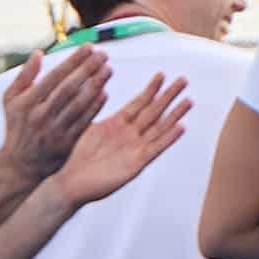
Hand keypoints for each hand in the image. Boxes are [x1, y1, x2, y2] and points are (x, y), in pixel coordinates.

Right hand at [1, 46, 113, 172]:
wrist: (21, 164)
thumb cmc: (18, 126)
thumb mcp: (11, 100)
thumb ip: (24, 76)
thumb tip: (38, 53)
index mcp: (26, 103)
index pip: (53, 77)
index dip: (73, 61)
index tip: (89, 47)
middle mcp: (40, 116)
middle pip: (69, 88)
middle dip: (88, 69)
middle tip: (104, 55)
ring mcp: (54, 131)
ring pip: (79, 104)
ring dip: (96, 85)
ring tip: (108, 69)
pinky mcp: (66, 144)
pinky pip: (84, 122)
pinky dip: (95, 107)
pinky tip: (105, 92)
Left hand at [53, 77, 190, 200]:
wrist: (71, 183)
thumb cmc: (74, 159)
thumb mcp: (84, 128)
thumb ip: (93, 110)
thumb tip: (97, 90)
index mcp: (115, 124)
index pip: (137, 102)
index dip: (150, 89)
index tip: (161, 75)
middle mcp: (128, 135)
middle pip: (153, 111)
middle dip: (167, 95)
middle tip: (182, 80)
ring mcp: (133, 148)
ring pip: (159, 128)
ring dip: (174, 114)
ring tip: (188, 101)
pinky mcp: (135, 164)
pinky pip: (155, 148)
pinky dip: (168, 138)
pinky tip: (180, 128)